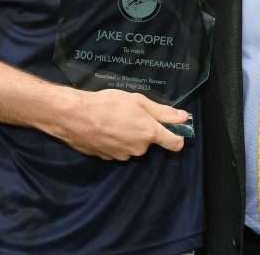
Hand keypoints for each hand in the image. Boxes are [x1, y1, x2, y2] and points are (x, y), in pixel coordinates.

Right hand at [56, 89, 187, 160]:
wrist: (75, 116)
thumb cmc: (108, 103)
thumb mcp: (138, 101)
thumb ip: (163, 112)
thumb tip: (184, 117)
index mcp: (149, 134)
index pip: (174, 143)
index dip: (177, 136)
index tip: (173, 128)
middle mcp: (138, 149)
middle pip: (150, 141)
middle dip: (144, 130)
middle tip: (131, 113)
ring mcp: (122, 156)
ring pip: (133, 145)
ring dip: (129, 135)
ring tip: (115, 119)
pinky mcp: (108, 158)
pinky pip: (119, 149)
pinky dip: (115, 140)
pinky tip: (105, 128)